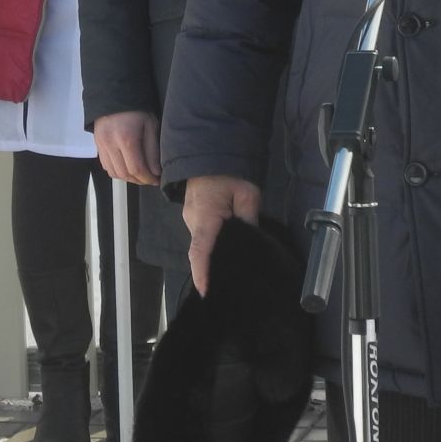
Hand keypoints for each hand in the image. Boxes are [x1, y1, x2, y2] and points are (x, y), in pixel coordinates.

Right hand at [93, 111, 160, 185]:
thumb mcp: (150, 125)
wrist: (114, 93)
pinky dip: (117, 171)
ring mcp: (101, 145)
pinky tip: (127, 166)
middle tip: (150, 178)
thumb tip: (156, 172)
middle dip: (139, 180)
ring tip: (140, 173)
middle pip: (124, 174)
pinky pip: (106, 166)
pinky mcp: (97, 144)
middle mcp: (111, 144)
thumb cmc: (136, 107)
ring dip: (128, 177)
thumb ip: (152, 150)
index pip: (137, 169)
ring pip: (114, 173)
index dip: (148, 178)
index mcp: (126, 139)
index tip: (157, 180)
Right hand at [183, 175, 260, 297]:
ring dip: (211, 255)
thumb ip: (248, 217)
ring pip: (201, 242)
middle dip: (210, 269)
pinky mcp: (192, 214)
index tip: (205, 292)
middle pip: (200, 250)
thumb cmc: (228, 172)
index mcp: (205, 217)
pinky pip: (201, 234)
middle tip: (226, 287)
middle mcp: (192, 221)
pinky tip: (224, 252)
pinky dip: (210, 245)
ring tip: (228, 272)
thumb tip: (251, 238)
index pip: (200, 250)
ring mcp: (189, 217)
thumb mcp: (246, 193)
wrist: (207, 149)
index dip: (202, 273)